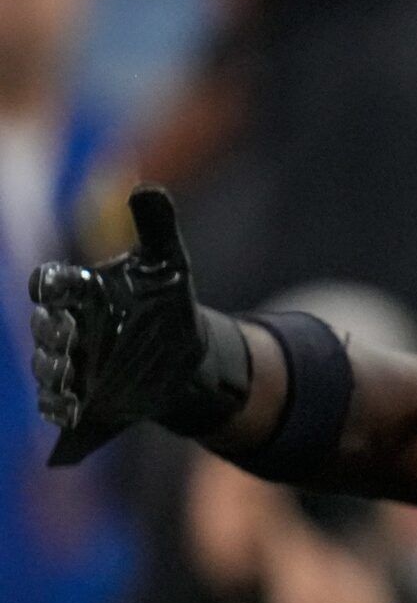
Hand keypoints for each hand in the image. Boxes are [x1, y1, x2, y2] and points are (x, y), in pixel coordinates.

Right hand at [27, 186, 249, 464]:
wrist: (184, 351)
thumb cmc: (167, 300)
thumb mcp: (169, 263)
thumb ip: (157, 227)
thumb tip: (148, 189)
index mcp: (81, 291)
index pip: (53, 284)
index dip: (51, 285)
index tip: (56, 287)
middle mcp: (68, 326)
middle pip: (46, 327)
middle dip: (51, 331)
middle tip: (66, 333)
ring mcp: (72, 363)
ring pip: (48, 366)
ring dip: (53, 372)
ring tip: (69, 377)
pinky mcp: (83, 397)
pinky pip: (60, 405)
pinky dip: (61, 410)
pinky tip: (73, 413)